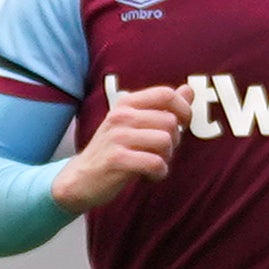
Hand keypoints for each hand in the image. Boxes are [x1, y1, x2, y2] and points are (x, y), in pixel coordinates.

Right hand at [50, 83, 191, 211]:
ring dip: (166, 158)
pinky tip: (149, 176)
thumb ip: (162, 107)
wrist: (80, 178)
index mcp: (126, 103)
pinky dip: (159, 173)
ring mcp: (117, 137)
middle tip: (160, 152)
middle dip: (174, 141)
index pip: (166, 94)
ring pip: (165, 141)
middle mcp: (120, 116)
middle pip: (170, 122)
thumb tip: (188, 89)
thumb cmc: (113, 150)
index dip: (184, 109)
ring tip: (154, 164)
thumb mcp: (134, 123)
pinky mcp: (117, 159)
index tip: (182, 125)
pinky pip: (155, 162)